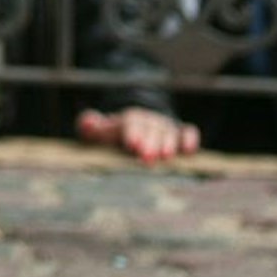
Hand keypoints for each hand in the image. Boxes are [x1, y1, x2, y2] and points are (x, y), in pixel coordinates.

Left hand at [76, 105, 198, 162]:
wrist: (135, 128)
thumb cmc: (114, 136)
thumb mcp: (99, 131)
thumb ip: (89, 126)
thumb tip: (86, 123)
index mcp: (128, 120)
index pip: (131, 123)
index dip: (132, 133)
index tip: (132, 144)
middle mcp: (149, 121)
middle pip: (151, 129)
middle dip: (150, 142)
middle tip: (147, 157)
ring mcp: (165, 127)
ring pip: (169, 132)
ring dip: (168, 143)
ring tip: (166, 156)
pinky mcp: (180, 134)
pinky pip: (188, 132)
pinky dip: (190, 139)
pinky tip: (189, 150)